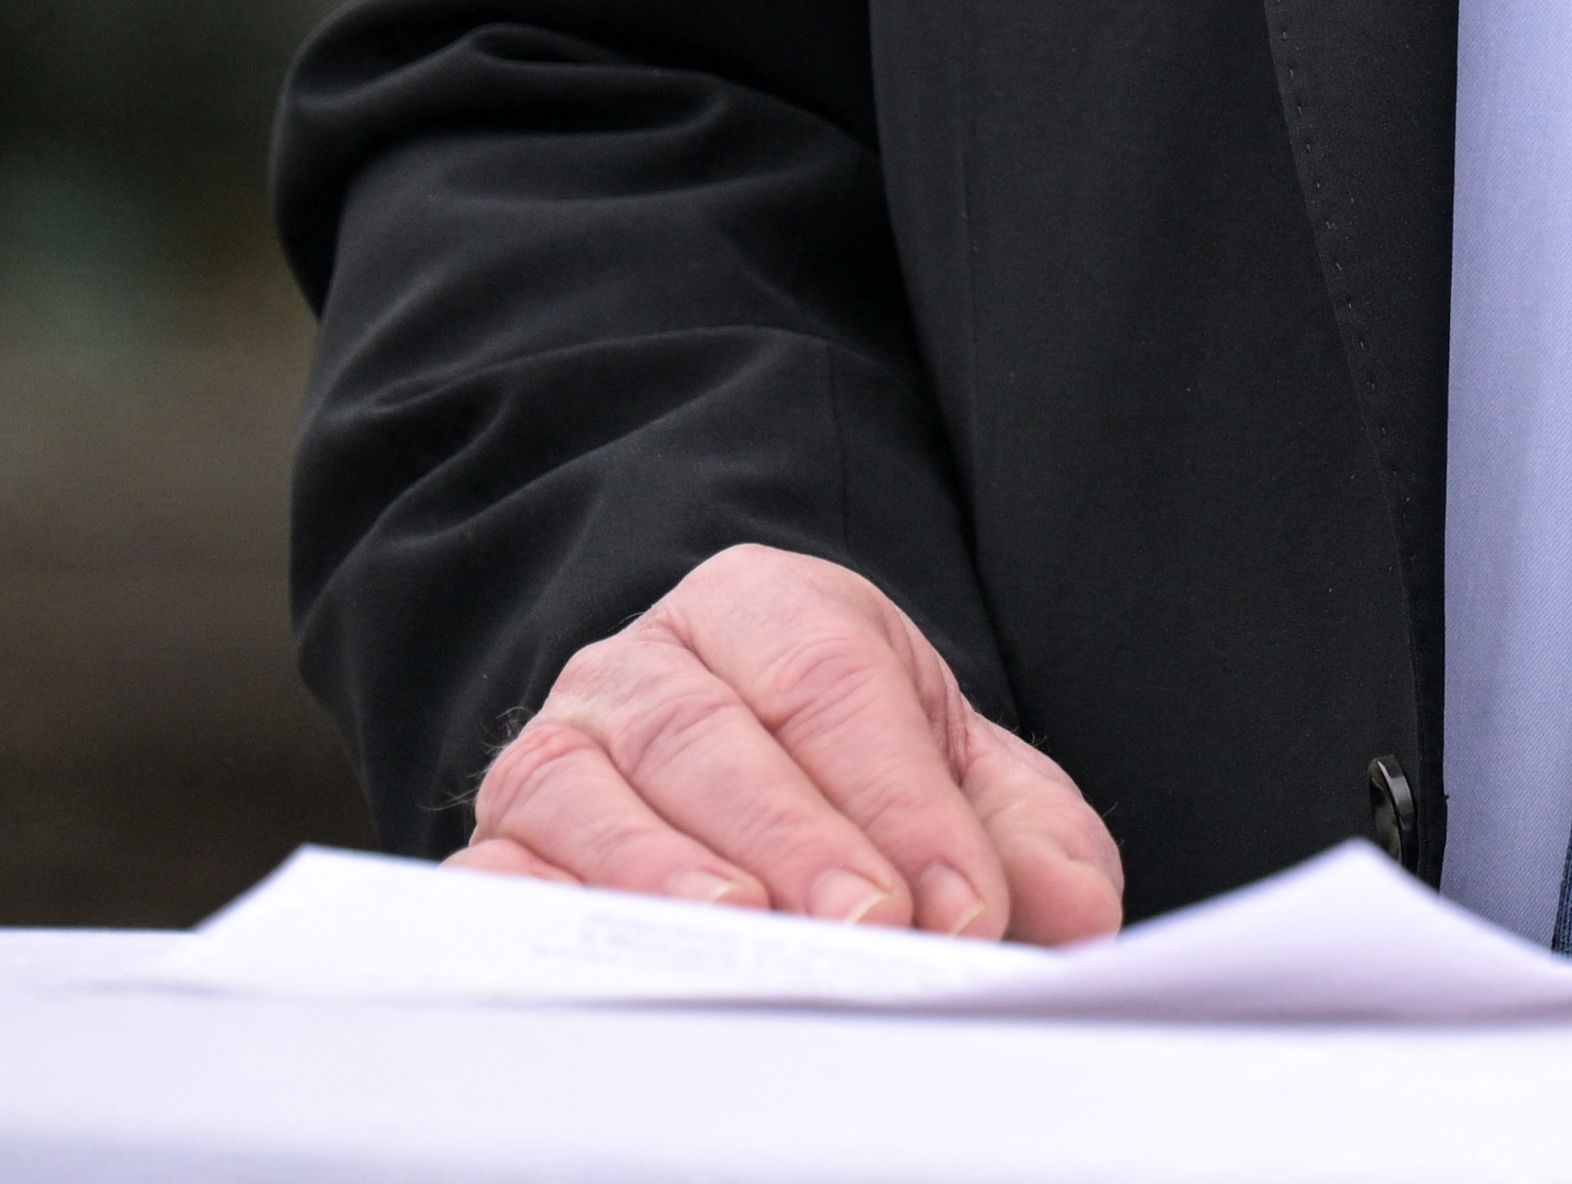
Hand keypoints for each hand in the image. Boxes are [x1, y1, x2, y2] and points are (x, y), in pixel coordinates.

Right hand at [448, 546, 1126, 945]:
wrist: (722, 768)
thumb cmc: (849, 771)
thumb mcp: (953, 776)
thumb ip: (1026, 835)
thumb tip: (1078, 914)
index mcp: (768, 608)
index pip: (835, 684)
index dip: (900, 797)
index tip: (961, 900)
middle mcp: (645, 664)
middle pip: (713, 736)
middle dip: (800, 840)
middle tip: (871, 928)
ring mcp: (555, 749)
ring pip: (593, 796)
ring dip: (673, 876)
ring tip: (749, 936)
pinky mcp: (492, 841)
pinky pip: (497, 877)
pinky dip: (550, 921)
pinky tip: (622, 964)